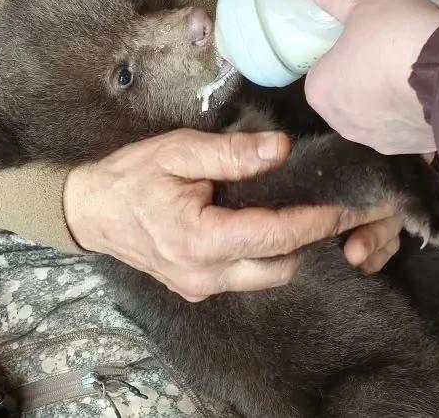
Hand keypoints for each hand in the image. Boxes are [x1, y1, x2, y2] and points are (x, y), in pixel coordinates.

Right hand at [64, 128, 402, 300]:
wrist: (88, 211)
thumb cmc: (131, 175)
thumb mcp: (178, 151)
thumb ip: (231, 153)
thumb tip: (281, 149)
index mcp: (200, 239)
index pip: (275, 236)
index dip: (317, 221)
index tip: (349, 206)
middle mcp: (204, 274)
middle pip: (280, 267)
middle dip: (310, 240)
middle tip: (332, 208)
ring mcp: (199, 287)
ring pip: (264, 277)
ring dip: (288, 250)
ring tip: (303, 212)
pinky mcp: (195, 289)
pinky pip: (244, 277)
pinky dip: (263, 256)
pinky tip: (265, 225)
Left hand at [302, 0, 438, 154]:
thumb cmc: (396, 38)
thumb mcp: (363, 3)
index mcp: (320, 93)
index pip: (322, 69)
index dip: (341, 51)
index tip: (360, 36)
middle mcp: (343, 124)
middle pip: (348, 93)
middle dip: (364, 75)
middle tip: (387, 47)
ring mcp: (380, 140)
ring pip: (379, 112)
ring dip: (391, 94)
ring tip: (412, 65)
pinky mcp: (414, 147)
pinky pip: (408, 124)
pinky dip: (415, 109)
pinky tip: (431, 88)